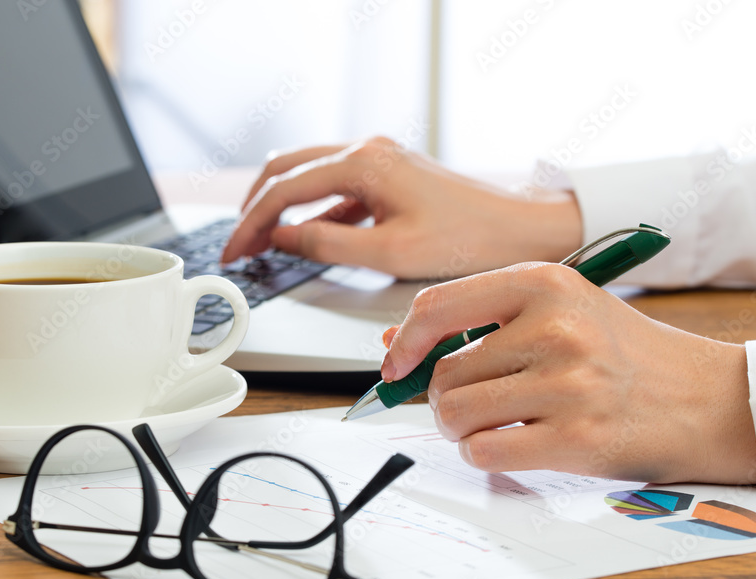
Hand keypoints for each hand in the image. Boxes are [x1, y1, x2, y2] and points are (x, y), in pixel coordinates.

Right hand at [221, 137, 582, 279]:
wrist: (520, 229)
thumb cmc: (469, 239)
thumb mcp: (390, 252)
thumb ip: (327, 245)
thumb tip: (283, 240)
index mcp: (365, 163)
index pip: (286, 190)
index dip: (252, 224)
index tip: (235, 252)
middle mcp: (368, 150)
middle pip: (288, 170)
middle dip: (256, 207)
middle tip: (239, 244)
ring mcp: (379, 158)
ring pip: (308, 174)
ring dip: (280, 205)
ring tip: (261, 240)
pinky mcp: (389, 174)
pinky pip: (334, 186)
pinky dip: (310, 209)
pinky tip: (304, 236)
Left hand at [381, 263, 755, 484]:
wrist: (707, 397)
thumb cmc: (622, 354)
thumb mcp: (557, 311)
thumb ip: (477, 321)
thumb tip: (394, 342)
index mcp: (543, 283)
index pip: (436, 306)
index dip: (404, 342)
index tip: (397, 364)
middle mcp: (555, 328)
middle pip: (444, 374)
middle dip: (445, 398)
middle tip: (477, 403)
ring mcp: (568, 384)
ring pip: (455, 415)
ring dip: (461, 429)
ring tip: (498, 423)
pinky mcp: (577, 438)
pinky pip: (483, 453)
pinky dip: (483, 455)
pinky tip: (513, 445)